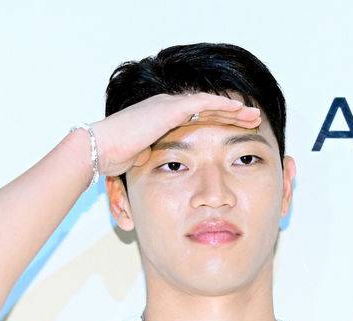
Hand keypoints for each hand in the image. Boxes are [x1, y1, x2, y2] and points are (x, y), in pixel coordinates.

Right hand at [88, 92, 260, 176]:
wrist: (99, 150)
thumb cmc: (114, 161)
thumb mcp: (141, 163)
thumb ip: (151, 165)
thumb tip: (149, 185)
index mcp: (161, 122)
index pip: (198, 120)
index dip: (219, 125)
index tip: (237, 132)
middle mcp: (167, 109)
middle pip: (208, 109)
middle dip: (232, 115)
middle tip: (253, 119)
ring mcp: (168, 106)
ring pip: (210, 104)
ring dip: (233, 109)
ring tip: (254, 114)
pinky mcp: (170, 109)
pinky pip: (203, 103)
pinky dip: (223, 105)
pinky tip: (240, 109)